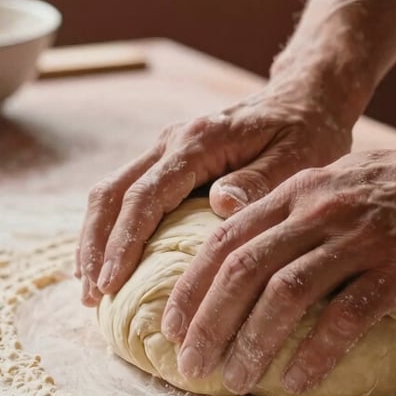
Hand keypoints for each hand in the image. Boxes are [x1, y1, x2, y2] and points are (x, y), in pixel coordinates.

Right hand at [75, 79, 354, 305]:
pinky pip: (126, 193)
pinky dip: (110, 229)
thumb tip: (219, 203)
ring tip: (89, 290)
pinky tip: (108, 264)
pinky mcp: (169, 160)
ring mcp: (166, 148)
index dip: (124, 241)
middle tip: (89, 297)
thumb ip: (258, 180)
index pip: (147, 195)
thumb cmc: (306, 131)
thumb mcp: (298, 156)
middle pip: (113, 193)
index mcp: (200, 141)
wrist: (304, 98)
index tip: (110, 284)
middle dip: (96, 246)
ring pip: (111, 192)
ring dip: (95, 239)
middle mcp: (173, 140)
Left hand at [162, 128, 395, 394]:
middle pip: (242, 268)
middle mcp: (319, 211)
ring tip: (235, 381)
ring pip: (284, 293)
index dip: (191, 286)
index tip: (171, 326)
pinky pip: (346, 316)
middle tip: (190, 366)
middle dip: (207, 321)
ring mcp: (358, 239)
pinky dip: (315, 352)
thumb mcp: (340, 181)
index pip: (225, 239)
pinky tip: (299, 381)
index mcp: (299, 191)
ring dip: (251, 342)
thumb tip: (252, 248)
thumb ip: (295, 209)